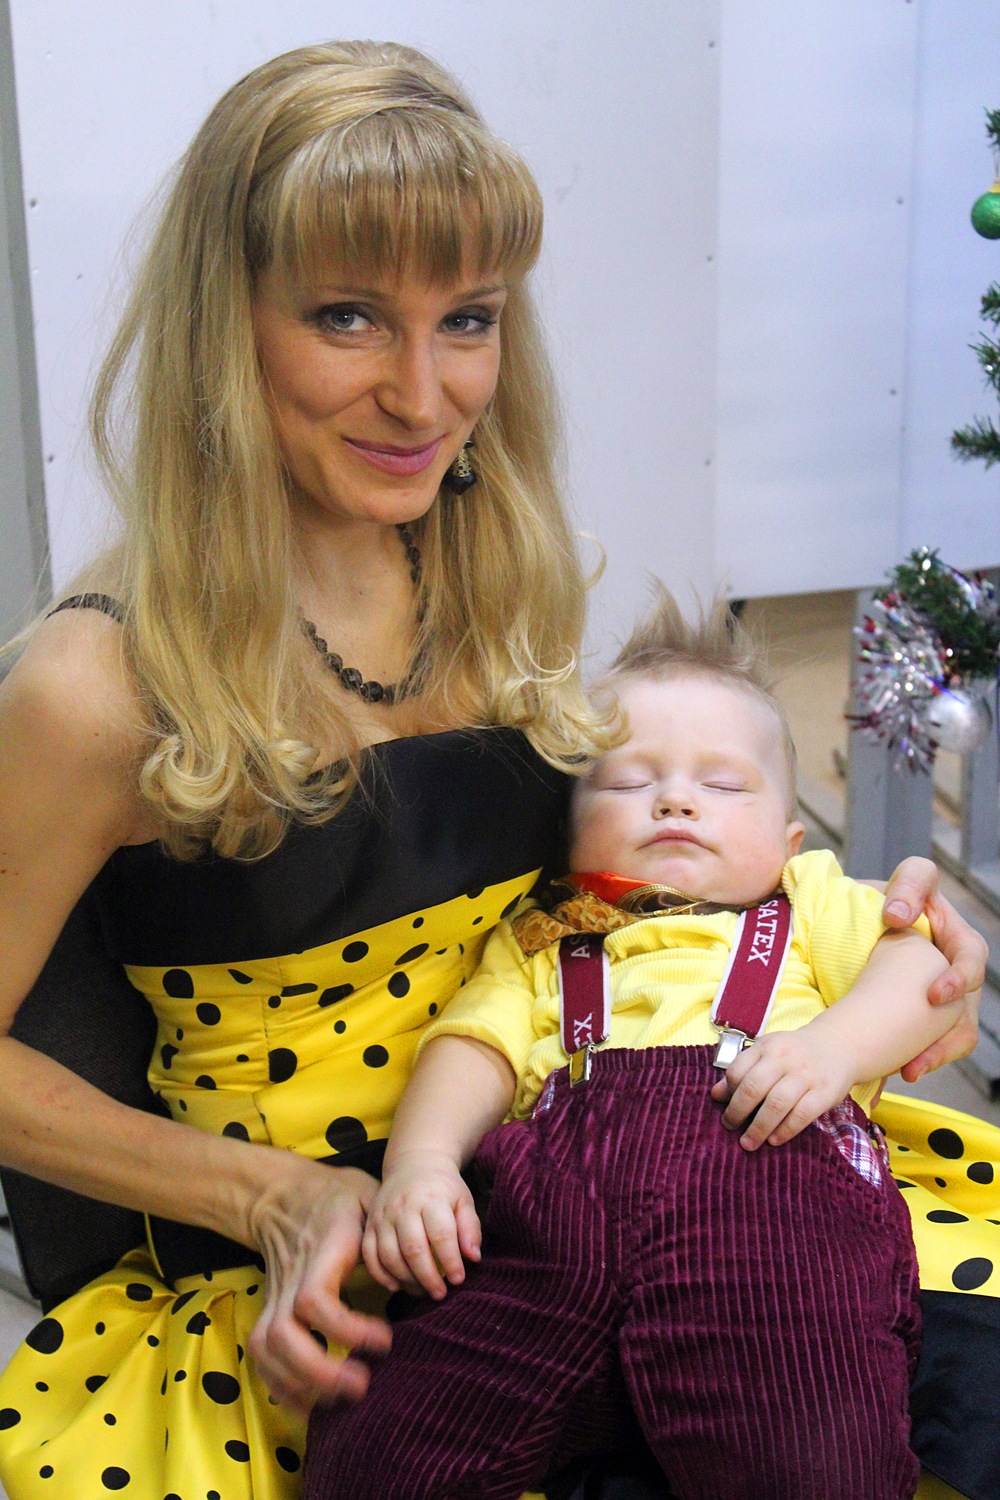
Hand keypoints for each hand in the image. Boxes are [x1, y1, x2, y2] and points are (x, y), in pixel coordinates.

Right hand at [246, 1158, 392, 1414]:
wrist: (282, 1196)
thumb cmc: (336, 1199)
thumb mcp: (368, 1197)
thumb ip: (391, 1231)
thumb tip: (417, 1272)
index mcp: (320, 1252)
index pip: (314, 1299)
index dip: (346, 1328)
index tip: (385, 1340)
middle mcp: (289, 1279)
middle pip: (282, 1335)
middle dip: (319, 1369)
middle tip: (362, 1384)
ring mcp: (273, 1297)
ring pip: (266, 1349)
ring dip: (299, 1383)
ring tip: (340, 1398)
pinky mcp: (267, 1310)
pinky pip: (262, 1356)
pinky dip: (281, 1385)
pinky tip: (311, 1402)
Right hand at [362, 1150, 481, 1299]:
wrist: (414, 1163)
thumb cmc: (443, 1187)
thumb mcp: (463, 1200)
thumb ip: (470, 1228)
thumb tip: (473, 1257)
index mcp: (430, 1198)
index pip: (441, 1234)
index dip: (451, 1261)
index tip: (458, 1279)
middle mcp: (403, 1206)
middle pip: (412, 1248)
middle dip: (427, 1277)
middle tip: (440, 1294)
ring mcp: (383, 1215)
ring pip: (389, 1255)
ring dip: (406, 1280)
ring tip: (422, 1291)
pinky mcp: (370, 1224)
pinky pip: (369, 1255)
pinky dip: (380, 1275)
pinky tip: (397, 1286)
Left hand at [710, 1030, 854, 1150]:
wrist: (838, 1046)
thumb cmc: (794, 1054)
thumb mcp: (767, 1054)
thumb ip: (743, 1071)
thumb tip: (715, 1095)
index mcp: (767, 1047)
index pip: (738, 1070)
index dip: (728, 1092)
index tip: (725, 1108)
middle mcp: (785, 1058)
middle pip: (754, 1087)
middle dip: (738, 1112)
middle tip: (730, 1128)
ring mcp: (806, 1075)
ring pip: (777, 1103)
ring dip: (759, 1127)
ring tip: (748, 1142)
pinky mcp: (825, 1092)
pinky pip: (802, 1114)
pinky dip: (785, 1130)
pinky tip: (774, 1140)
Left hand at [881, 855, 986, 1079]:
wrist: (874, 921)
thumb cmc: (895, 899)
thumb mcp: (906, 884)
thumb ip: (908, 888)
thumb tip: (897, 915)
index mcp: (958, 937)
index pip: (971, 955)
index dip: (960, 978)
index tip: (936, 996)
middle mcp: (960, 971)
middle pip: (967, 1006)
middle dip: (949, 1028)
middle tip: (921, 1048)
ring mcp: (950, 997)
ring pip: (959, 1032)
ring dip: (938, 1052)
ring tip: (911, 1068)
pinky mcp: (933, 1017)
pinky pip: (940, 1043)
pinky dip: (925, 1057)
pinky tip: (905, 1070)